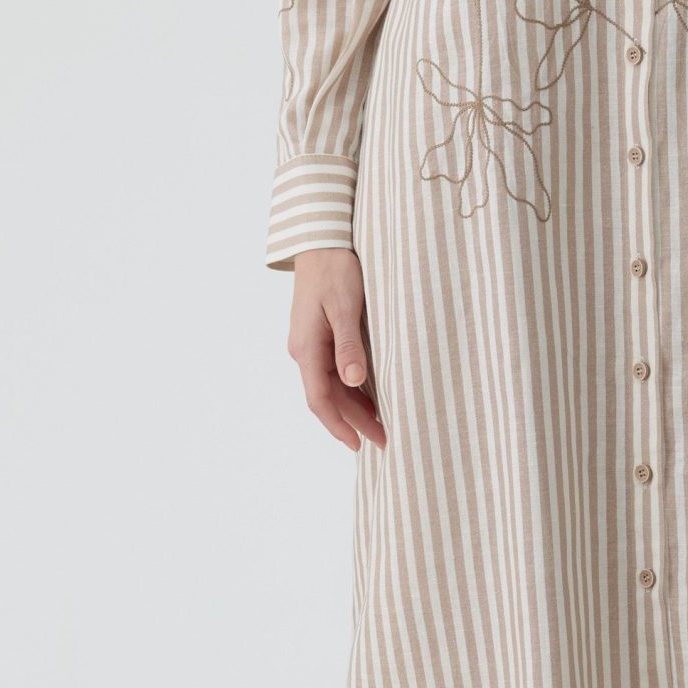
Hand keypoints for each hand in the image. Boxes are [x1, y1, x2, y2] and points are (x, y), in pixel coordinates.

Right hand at [287, 248, 386, 450]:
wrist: (321, 242)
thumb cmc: (334, 270)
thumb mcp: (344, 307)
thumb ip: (348, 345)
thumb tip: (354, 381)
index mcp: (307, 347)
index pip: (320, 399)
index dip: (338, 425)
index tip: (358, 444)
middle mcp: (304, 350)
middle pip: (327, 397)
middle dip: (353, 421)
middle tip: (383, 439)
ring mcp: (310, 343)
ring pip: (331, 385)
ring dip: (353, 407)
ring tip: (380, 424)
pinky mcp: (319, 335)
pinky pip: (332, 371)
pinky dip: (350, 388)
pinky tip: (369, 395)